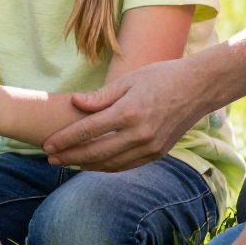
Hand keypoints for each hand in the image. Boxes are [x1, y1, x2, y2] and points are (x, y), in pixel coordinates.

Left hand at [42, 56, 208, 170]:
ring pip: (110, 164)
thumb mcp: (129, 79)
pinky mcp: (158, 153)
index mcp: (129, 112)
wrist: (198, 88)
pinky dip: (107, 167)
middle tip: (49, 158)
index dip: (65, 139)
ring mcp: (150, 146)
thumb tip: (75, 103)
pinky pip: (126, 165)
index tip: (47, 144)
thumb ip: (101, 96)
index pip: (88, 131)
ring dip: (86, 165)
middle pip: (96, 152)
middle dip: (70, 157)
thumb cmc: (160, 77)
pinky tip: (93, 164)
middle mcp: (140, 134)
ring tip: (67, 162)